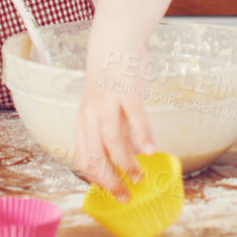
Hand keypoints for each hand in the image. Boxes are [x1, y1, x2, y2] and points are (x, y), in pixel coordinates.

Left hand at [72, 48, 157, 201]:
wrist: (113, 40)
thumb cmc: (112, 78)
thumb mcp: (105, 107)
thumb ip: (115, 130)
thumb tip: (132, 156)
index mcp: (84, 121)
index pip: (84, 159)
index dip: (97, 180)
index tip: (112, 193)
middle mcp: (91, 114)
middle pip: (94, 156)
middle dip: (110, 182)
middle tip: (126, 197)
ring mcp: (108, 102)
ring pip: (112, 141)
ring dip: (126, 164)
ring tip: (140, 178)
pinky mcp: (127, 90)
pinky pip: (135, 117)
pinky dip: (143, 136)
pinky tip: (152, 150)